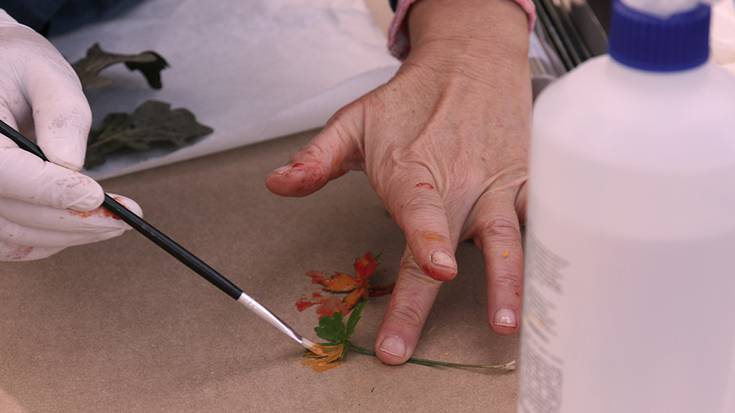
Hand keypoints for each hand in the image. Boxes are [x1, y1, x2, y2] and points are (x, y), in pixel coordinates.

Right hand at [0, 11, 140, 260]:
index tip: (98, 197)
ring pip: (14, 236)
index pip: (4, 172)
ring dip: (69, 235)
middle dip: (74, 220)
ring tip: (116, 223)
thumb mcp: (45, 72)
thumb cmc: (19, 69)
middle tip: (127, 218)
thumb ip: (61, 113)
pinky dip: (51, 241)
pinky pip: (11, 243)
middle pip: (13, 212)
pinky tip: (86, 227)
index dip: (52, 190)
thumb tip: (71, 163)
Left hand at [267, 0, 530, 362]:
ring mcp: (496, 185)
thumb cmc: (413, 97)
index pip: (419, 211)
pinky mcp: (526, 183)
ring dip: (509, 283)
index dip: (428, 240)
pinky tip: (556, 289)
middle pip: (447, 246)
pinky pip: (544, 219)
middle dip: (425, 300)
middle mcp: (458, 183)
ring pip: (507, 239)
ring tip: (507, 323)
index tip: (437, 270)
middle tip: (404, 345)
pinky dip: (551, 252)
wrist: (472, 60)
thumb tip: (278, 183)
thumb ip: (317, 158)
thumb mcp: (355, 121)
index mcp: (413, 171)